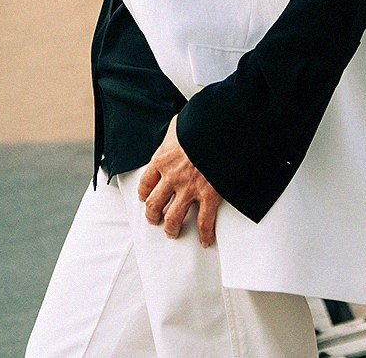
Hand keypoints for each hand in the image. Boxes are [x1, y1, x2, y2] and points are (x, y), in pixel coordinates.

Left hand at [137, 118, 221, 246]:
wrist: (221, 130)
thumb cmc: (200, 124)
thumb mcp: (180, 124)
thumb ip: (176, 132)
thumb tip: (178, 128)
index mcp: (161, 160)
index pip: (146, 183)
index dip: (144, 194)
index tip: (145, 198)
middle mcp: (171, 178)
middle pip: (154, 205)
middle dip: (153, 216)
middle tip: (155, 220)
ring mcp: (189, 189)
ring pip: (173, 218)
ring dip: (171, 228)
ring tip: (172, 232)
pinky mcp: (209, 196)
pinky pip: (204, 222)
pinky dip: (205, 234)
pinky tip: (205, 240)